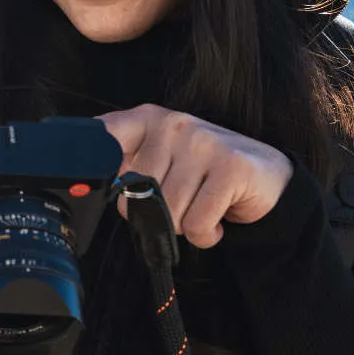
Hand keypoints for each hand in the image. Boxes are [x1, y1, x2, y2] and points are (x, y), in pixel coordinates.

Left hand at [100, 104, 293, 248]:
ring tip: (202, 207)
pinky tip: (219, 218)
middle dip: (154, 214)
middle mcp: (174, 125)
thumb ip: (126, 164)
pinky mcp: (231, 167)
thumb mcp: (162, 160)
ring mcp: (204, 143)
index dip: (91, 164)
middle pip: (133, 195)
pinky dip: (206, 235)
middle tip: (182, 202)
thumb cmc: (205, 175)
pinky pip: (197, 223)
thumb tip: (88, 184)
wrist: (268, 180)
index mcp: (149, 119)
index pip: (104, 136)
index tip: (85, 181)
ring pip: (167, 213)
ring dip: (184, 226)